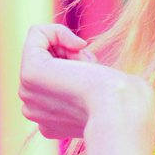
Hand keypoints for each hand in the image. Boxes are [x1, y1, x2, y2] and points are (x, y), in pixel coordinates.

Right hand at [19, 24, 154, 140]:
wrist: (122, 112)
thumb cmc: (124, 104)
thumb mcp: (103, 94)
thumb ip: (85, 84)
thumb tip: (79, 59)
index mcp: (50, 123)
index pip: (56, 81)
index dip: (78, 70)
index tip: (97, 78)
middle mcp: (34, 111)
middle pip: (47, 64)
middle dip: (72, 59)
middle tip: (93, 74)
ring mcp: (29, 93)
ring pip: (42, 50)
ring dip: (69, 51)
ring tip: (88, 69)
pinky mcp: (30, 73)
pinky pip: (36, 34)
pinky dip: (59, 31)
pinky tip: (80, 45)